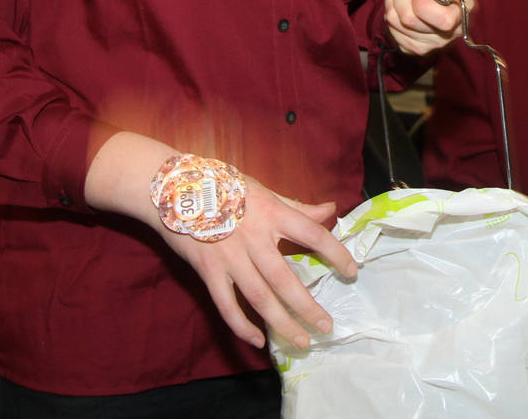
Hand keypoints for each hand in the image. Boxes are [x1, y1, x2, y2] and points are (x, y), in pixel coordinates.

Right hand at [166, 181, 356, 351]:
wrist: (176, 190)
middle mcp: (254, 239)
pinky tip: (257, 340)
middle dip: (308, 307)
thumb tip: (329, 209)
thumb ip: (297, 206)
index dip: (335, 254)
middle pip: (286, 280)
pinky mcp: (209, 271)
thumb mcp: (264, 190)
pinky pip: (227, 305)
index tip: (351, 272)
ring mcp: (230, 258)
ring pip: (260, 299)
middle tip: (327, 327)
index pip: (312, 235)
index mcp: (272, 214)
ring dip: (282, 323)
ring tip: (301, 341)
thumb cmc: (225, 186)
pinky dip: (241, 325)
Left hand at [384, 0, 469, 54]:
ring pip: (397, 24)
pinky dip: (391, 14)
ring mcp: (432, 44)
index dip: (423, 1)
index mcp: (464, 12)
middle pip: (411, 20)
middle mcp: (451, 33)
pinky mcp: (414, 49)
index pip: (444, 21)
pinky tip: (403, 8)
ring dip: (393, 2)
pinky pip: (392, 32)